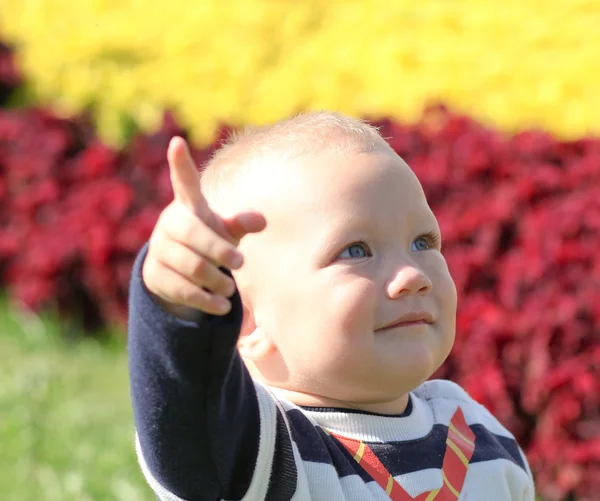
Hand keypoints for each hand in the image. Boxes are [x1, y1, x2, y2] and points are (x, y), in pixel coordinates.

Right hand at [142, 137, 265, 315]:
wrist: (174, 270)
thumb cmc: (207, 241)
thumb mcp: (226, 231)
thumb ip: (241, 223)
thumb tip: (262, 219)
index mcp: (189, 207)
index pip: (184, 182)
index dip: (181, 164)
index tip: (177, 142)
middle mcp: (170, 224)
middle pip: (195, 235)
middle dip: (220, 251)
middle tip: (241, 264)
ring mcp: (159, 249)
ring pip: (192, 266)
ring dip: (217, 280)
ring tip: (230, 289)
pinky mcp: (154, 275)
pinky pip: (184, 289)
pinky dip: (206, 300)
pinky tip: (222, 306)